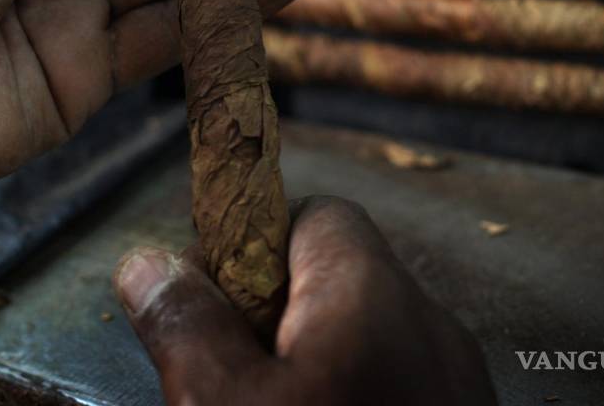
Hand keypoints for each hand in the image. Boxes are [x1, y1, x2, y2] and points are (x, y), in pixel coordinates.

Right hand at [113, 196, 495, 405]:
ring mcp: (456, 386)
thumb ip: (184, 324)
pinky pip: (391, 388)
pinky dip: (347, 400)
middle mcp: (429, 327)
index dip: (252, 244)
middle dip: (270, 319)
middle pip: (337, 280)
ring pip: (362, 342)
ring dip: (305, 369)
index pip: (316, 216)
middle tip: (230, 383)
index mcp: (373, 295)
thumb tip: (147, 263)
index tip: (211, 303)